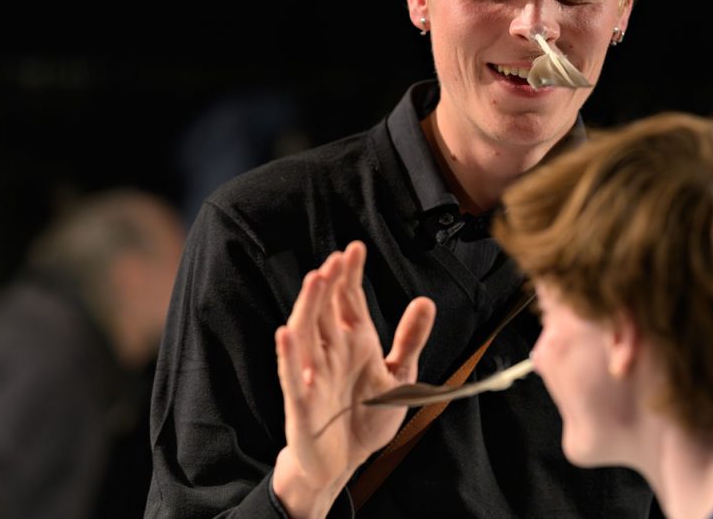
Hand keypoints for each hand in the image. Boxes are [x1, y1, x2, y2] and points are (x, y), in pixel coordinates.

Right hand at [273, 241, 434, 516]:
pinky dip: (289, 355)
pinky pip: (292, 376)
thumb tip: (426, 301)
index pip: (349, 302)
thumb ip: (410, 340)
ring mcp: (313, 374)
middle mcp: (331, 352)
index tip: (356, 248)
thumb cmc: (365, 417)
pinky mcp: (302, 403)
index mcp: (354, 342)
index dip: (351, 275)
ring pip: (306, 333)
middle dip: (330, 284)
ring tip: (316, 280)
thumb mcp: (398, 376)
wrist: (345, 463)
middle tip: (337, 258)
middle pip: (326, 310)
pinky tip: (286, 333)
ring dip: (309, 306)